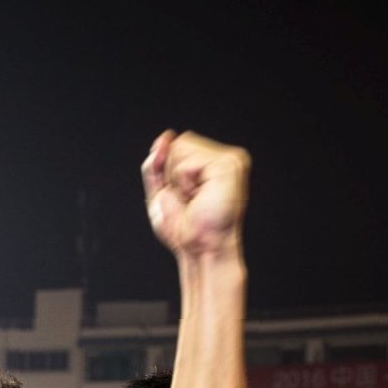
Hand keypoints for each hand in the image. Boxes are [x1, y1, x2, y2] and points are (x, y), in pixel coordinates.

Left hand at [142, 130, 249, 258]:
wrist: (200, 249)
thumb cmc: (185, 230)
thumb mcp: (161, 192)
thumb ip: (157, 163)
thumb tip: (165, 138)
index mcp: (214, 163)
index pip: (178, 144)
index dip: (169, 172)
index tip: (185, 197)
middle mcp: (226, 158)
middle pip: (179, 142)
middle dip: (172, 174)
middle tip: (189, 200)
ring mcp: (230, 160)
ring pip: (182, 148)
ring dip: (178, 180)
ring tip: (195, 199)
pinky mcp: (228, 166)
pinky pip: (187, 163)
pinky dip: (184, 183)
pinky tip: (199, 197)